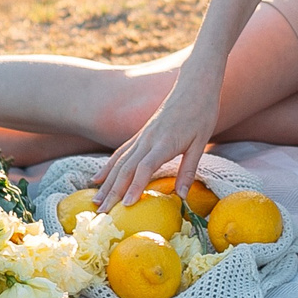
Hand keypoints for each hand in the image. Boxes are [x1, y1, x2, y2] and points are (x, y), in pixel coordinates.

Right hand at [93, 71, 221, 209]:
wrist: (195, 84)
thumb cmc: (202, 112)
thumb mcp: (201, 142)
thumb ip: (189, 169)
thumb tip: (181, 196)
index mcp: (165, 142)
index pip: (145, 167)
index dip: (135, 186)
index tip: (125, 205)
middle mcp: (148, 139)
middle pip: (126, 169)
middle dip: (113, 192)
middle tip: (102, 213)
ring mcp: (142, 136)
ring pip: (119, 162)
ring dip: (107, 183)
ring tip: (96, 202)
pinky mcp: (141, 133)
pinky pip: (121, 152)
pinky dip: (108, 166)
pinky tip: (98, 179)